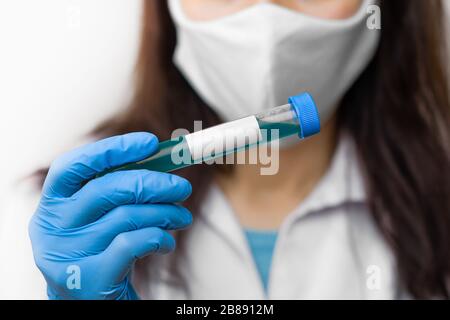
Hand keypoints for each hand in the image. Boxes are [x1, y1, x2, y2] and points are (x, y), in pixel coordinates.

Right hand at [29, 132, 192, 299]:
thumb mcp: (100, 218)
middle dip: (154, 183)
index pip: (75, 165)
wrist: (89, 301)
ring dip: (165, 213)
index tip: (151, 143)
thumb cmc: (99, 251)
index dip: (113, 150)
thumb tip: (161, 159)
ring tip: (181, 217)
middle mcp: (52, 228)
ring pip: (127, 216)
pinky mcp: (88, 279)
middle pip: (108, 189)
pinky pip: (132, 243)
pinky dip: (158, 237)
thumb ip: (119, 190)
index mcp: (52, 205)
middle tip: (181, 187)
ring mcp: (67, 254)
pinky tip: (166, 241)